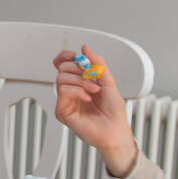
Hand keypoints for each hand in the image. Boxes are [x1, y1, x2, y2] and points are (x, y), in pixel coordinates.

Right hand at [53, 44, 138, 177]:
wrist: (116, 130)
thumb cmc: (114, 111)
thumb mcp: (108, 81)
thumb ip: (97, 63)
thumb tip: (84, 48)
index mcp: (79, 82)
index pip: (64, 64)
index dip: (67, 56)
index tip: (76, 55)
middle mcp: (71, 90)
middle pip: (61, 68)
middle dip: (78, 69)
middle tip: (92, 77)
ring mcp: (65, 101)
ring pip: (61, 78)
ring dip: (81, 81)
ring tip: (94, 91)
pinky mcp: (62, 111)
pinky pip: (63, 91)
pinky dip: (77, 91)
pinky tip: (87, 99)